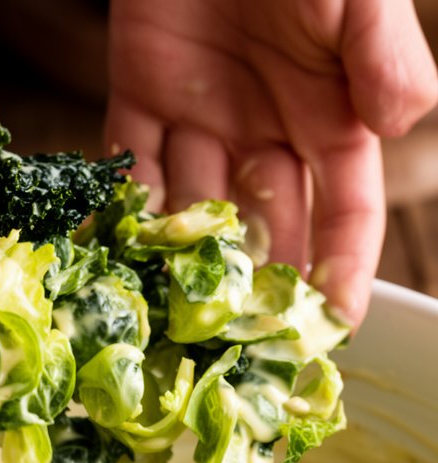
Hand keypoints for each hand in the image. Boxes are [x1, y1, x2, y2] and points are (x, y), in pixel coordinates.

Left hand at [105, 0, 437, 325]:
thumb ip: (382, 53)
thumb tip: (401, 125)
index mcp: (331, 116)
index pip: (343, 213)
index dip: (340, 272)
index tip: (331, 331)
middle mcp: (268, 131)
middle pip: (264, 228)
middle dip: (252, 291)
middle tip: (233, 352)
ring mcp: (204, 119)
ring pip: (194, 213)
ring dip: (181, 268)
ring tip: (165, 325)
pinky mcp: (142, 96)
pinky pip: (132, 168)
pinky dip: (124, 212)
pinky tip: (118, 260)